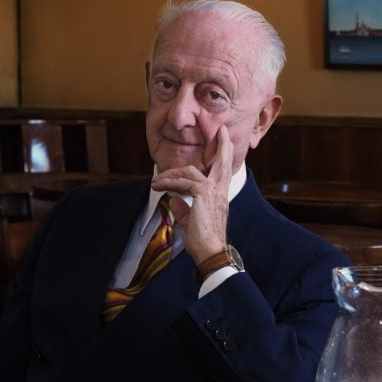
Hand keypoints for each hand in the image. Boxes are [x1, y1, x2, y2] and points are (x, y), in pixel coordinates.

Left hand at [152, 124, 233, 264]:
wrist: (210, 250)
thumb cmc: (203, 240)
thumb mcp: (191, 220)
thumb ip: (183, 208)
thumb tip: (173, 200)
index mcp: (220, 195)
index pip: (223, 171)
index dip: (224, 155)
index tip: (226, 140)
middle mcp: (220, 190)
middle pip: (222, 162)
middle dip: (222, 145)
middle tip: (222, 131)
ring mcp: (212, 190)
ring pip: (189, 173)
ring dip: (170, 175)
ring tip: (156, 182)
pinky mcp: (202, 193)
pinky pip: (182, 183)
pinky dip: (168, 183)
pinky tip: (158, 187)